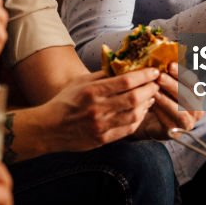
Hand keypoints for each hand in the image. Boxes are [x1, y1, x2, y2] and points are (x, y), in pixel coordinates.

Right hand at [37, 68, 160, 150]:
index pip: (125, 81)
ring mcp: (101, 125)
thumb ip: (101, 74)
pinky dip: (138, 119)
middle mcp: (98, 108)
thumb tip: (123, 64)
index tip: (153, 72)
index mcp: (92, 91)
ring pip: (134, 115)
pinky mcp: (102, 139)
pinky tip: (141, 112)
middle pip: (133, 98)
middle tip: (156, 84)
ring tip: (150, 97)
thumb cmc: (65, 101)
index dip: (143, 76)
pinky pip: (127, 129)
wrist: (49, 128)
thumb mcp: (80, 82)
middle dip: (149, 89)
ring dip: (146, 105)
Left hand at [136, 62, 204, 139]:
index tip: (170, 65)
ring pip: (181, 111)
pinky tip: (151, 104)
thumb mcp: (164, 84)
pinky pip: (171, 122)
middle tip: (159, 77)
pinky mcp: (178, 132)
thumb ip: (166, 73)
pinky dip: (161, 113)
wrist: (150, 120)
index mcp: (197, 93)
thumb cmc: (160, 98)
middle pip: (188, 96)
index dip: (182, 73)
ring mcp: (189, 122)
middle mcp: (197, 108)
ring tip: (153, 91)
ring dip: (166, 100)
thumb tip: (158, 58)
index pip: (194, 82)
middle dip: (173, 85)